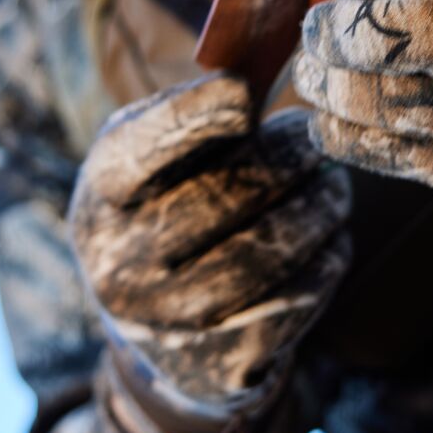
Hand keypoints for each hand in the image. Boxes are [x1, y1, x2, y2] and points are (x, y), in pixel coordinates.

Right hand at [69, 73, 351, 430]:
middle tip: (317, 138)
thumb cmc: (163, 212)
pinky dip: (327, 255)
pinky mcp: (225, 358)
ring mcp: (171, 320)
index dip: (194, 117)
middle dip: (286, 158)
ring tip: (334, 185)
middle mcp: (121, 264)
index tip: (246, 94)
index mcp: (99, 198)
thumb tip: (257, 73)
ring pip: (270, 248)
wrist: (160, 336)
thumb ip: (189, 118)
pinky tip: (329, 234)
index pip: (139, 150)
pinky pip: (298, 295)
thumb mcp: (150, 163)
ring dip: (320, 206)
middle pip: (223, 196)